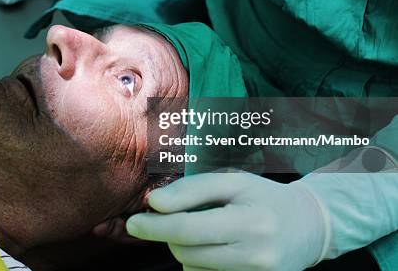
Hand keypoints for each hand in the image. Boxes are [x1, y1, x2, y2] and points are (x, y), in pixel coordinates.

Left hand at [126, 171, 326, 270]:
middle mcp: (255, 257)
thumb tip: (155, 203)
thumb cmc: (265, 198)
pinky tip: (218, 248)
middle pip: (185, 251)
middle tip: (176, 216)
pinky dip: (201, 263)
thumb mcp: (234, 181)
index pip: (188, 229)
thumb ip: (193, 190)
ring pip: (192, 268)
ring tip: (210, 230)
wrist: (309, 228)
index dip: (155, 226)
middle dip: (171, 233)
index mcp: (250, 223)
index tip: (134, 222)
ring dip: (187, 249)